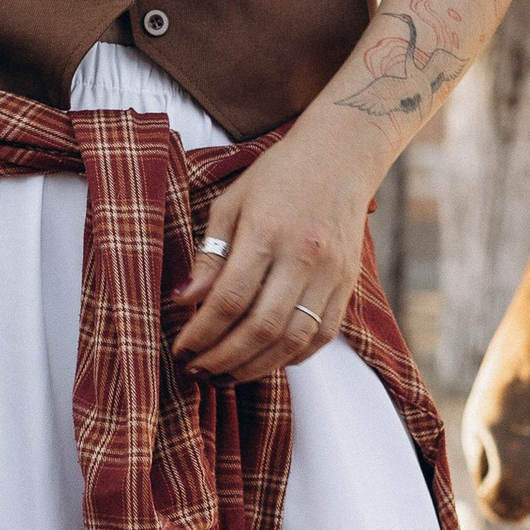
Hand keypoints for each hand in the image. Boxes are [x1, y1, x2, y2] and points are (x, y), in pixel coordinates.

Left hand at [171, 118, 378, 378]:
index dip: (202, 333)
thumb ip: (209, 255)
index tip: (181, 348)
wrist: (342, 155)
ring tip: (225, 375)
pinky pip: (322, 336)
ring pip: (293, 340)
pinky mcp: (348, 284)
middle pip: (262, 328)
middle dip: (223, 358)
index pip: (230, 299)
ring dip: (255, 367)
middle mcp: (305, 256)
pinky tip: (264, 361)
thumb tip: (183, 300)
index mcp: (268, 231)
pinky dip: (292, 357)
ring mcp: (332, 274)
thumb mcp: (231, 203)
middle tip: (198, 370)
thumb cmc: (277, 176)